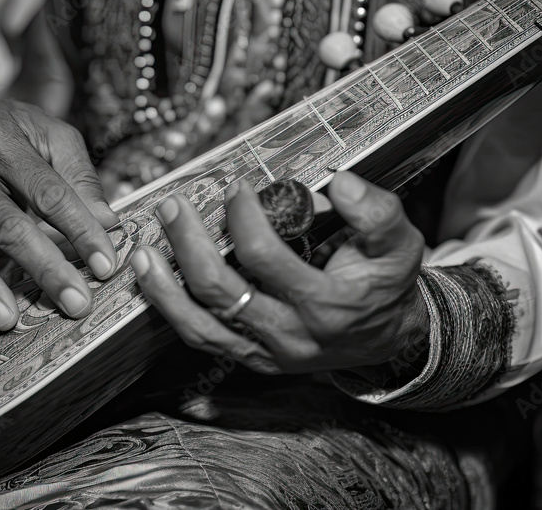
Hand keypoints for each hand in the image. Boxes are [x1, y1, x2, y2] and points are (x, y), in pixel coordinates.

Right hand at [0, 97, 119, 329]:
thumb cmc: (9, 131)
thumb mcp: (49, 134)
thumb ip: (79, 176)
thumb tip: (106, 222)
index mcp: (5, 140)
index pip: (49, 192)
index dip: (80, 229)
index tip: (105, 265)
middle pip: (7, 223)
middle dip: (44, 267)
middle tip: (74, 303)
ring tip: (7, 320)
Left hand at [131, 172, 426, 372]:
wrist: (388, 341)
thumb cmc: (385, 283)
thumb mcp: (400, 244)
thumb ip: (377, 213)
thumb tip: (339, 182)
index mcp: (327, 305)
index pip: (267, 259)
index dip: (243, 219)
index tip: (236, 187)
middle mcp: (291, 336)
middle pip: (222, 293)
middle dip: (188, 245)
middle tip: (172, 207)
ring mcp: (267, 354)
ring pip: (201, 327)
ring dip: (165, 288)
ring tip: (141, 252)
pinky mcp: (252, 360)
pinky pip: (202, 339)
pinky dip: (172, 309)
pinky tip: (152, 280)